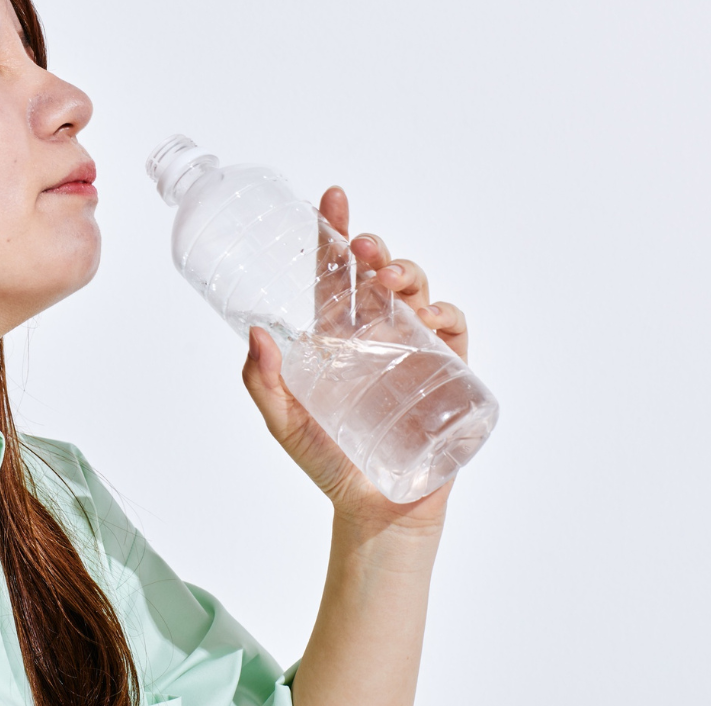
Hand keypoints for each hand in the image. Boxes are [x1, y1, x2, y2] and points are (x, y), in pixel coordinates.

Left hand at [239, 186, 466, 533]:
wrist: (376, 512)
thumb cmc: (328, 464)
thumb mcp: (283, 421)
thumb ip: (263, 381)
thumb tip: (256, 332)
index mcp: (335, 336)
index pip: (333, 275)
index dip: (334, 234)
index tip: (331, 198)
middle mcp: (375, 335)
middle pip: (376, 274)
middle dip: (373, 249)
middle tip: (363, 248)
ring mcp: (414, 350)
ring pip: (416, 291)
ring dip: (407, 272)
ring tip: (389, 279)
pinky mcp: (448, 373)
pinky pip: (454, 329)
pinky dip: (445, 311)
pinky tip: (427, 314)